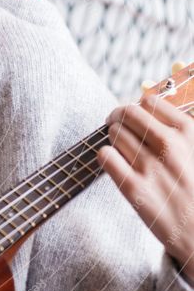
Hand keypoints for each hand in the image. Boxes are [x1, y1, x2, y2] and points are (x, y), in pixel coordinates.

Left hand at [96, 93, 193, 282]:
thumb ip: (180, 130)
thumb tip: (148, 105)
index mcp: (188, 132)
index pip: (149, 102)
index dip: (138, 107)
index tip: (134, 116)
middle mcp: (168, 145)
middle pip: (127, 113)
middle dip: (118, 117)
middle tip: (115, 124)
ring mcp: (150, 166)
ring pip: (114, 134)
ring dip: (112, 137)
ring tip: (119, 148)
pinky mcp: (134, 188)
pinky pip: (105, 156)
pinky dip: (105, 156)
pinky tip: (113, 162)